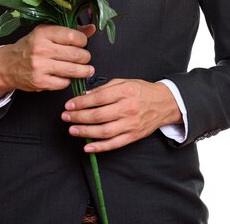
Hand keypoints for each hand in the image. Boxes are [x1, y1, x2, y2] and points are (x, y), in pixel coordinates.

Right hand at [0, 24, 95, 102]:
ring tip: (87, 70)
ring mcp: (40, 66)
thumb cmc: (30, 47)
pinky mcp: (40, 82)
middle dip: (85, 57)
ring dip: (84, 71)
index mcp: (43, 33)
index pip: (72, 36)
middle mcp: (41, 49)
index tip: (83, 43)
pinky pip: (63, 83)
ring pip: (72, 70)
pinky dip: (68, 80)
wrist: (7, 65)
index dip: (83, 40)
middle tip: (85, 57)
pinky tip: (67, 76)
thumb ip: (69, 31)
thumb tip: (92, 28)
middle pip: (76, 54)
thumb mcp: (46, 33)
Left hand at [61, 79, 182, 152]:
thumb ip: (105, 88)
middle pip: (98, 115)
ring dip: (85, 132)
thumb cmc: (142, 91)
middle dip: (79, 117)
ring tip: (72, 130)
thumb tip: (86, 95)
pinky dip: (100, 147)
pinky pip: (114, 144)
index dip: (81, 102)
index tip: (69, 105)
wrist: (164, 103)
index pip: (98, 98)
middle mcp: (128, 108)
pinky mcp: (133, 136)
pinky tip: (87, 147)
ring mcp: (131, 124)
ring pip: (104, 131)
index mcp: (125, 92)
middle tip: (66, 117)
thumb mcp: (124, 82)